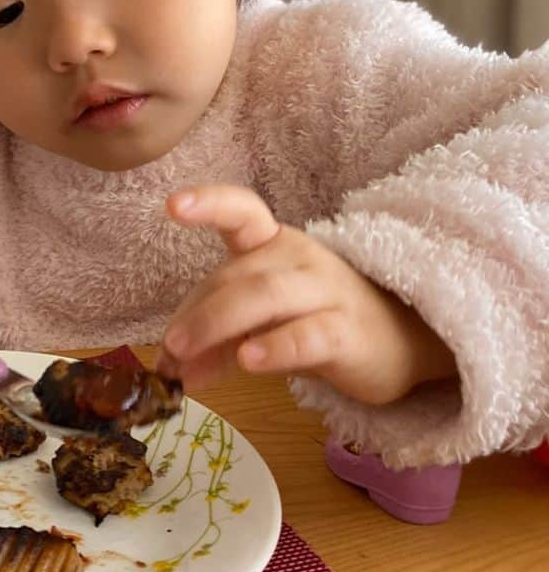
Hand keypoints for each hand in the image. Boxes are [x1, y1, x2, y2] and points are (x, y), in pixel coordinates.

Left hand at [154, 185, 455, 404]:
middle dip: (196, 314)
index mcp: (272, 244)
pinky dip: (275, 346)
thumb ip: (216, 336)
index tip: (172, 205)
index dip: (208, 203)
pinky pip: (307, 335)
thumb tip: (167, 368)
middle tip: (167, 351)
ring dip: (216, 324)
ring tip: (183, 355)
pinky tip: (249, 360)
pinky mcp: (348, 333)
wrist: (404, 341)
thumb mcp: (260, 320)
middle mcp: (299, 258)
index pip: (242, 210)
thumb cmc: (317, 319)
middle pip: (236, 276)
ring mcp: (326, 292)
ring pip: (264, 297)